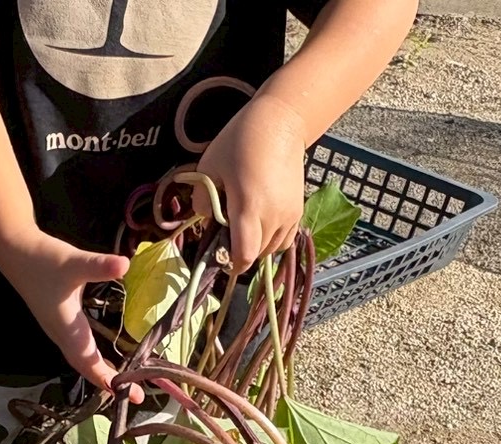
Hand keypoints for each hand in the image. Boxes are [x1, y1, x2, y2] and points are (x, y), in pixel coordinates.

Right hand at [0, 227, 142, 400]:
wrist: (14, 251)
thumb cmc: (43, 260)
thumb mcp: (74, 262)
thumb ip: (99, 266)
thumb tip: (124, 264)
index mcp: (67, 329)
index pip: (90, 363)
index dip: (109, 379)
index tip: (130, 393)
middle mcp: (62, 335)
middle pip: (86, 368)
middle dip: (109, 382)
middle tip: (136, 395)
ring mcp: (58, 331)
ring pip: (81, 361)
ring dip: (100, 373)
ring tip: (124, 383)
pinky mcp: (58, 323)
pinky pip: (78, 349)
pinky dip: (93, 358)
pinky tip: (104, 356)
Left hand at [194, 93, 306, 273]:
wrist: (281, 122)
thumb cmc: (240, 141)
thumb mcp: (209, 166)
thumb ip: (202, 200)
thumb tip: (207, 221)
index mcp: (250, 207)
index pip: (244, 255)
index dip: (231, 264)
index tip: (220, 259)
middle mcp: (274, 216)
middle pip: (256, 254)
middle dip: (240, 251)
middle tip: (227, 231)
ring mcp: (289, 215)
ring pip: (271, 250)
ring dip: (256, 246)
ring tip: (243, 224)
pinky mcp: (298, 211)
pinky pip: (284, 240)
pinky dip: (271, 240)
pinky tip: (260, 223)